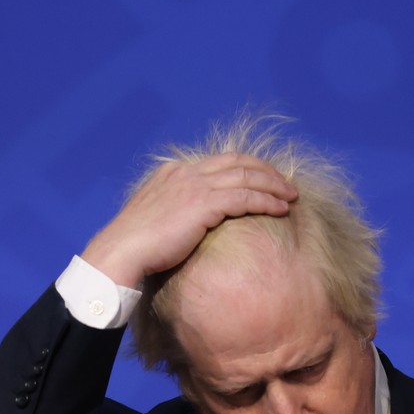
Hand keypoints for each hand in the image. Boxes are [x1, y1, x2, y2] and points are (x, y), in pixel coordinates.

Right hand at [80, 153, 297, 287]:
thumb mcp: (153, 218)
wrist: (122, 251)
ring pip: (247, 177)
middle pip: (238, 162)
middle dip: (266, 171)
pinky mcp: (203, 204)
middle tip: (286, 184)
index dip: (246, 167)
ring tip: (292, 196)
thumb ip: (172, 212)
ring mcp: (195, 185)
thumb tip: (185, 224)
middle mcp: (186, 173)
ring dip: (274, 185)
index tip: (263, 179)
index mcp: (173, 172)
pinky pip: (245, 197)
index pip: (219, 161)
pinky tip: (281, 209)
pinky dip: (267, 201)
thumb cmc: (135, 246)